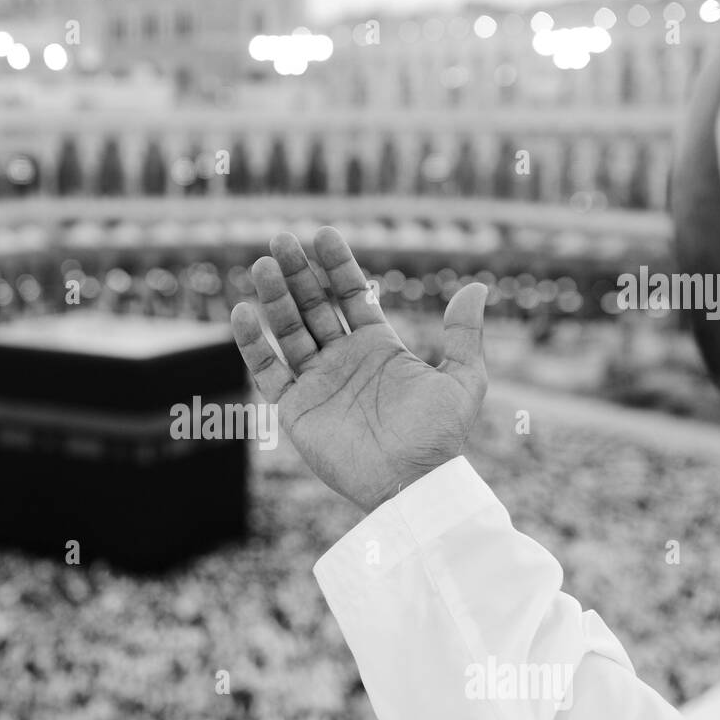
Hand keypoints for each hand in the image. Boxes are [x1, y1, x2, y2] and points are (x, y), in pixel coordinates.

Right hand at [230, 227, 488, 513]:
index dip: (337, 265)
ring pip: (289, 331)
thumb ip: (463, 334)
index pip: (351, 296)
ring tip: (263, 265)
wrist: (411, 485)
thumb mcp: (463, 380)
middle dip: (299, 273)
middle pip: (314, 306)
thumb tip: (477, 287)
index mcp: (378, 348)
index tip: (323, 234)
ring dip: (275, 299)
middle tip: (282, 239)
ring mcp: (317, 383)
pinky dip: (253, 344)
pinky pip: (269, 371)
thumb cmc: (439, 437)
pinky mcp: (296, 409)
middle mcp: (344, 360)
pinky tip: (242, 313)